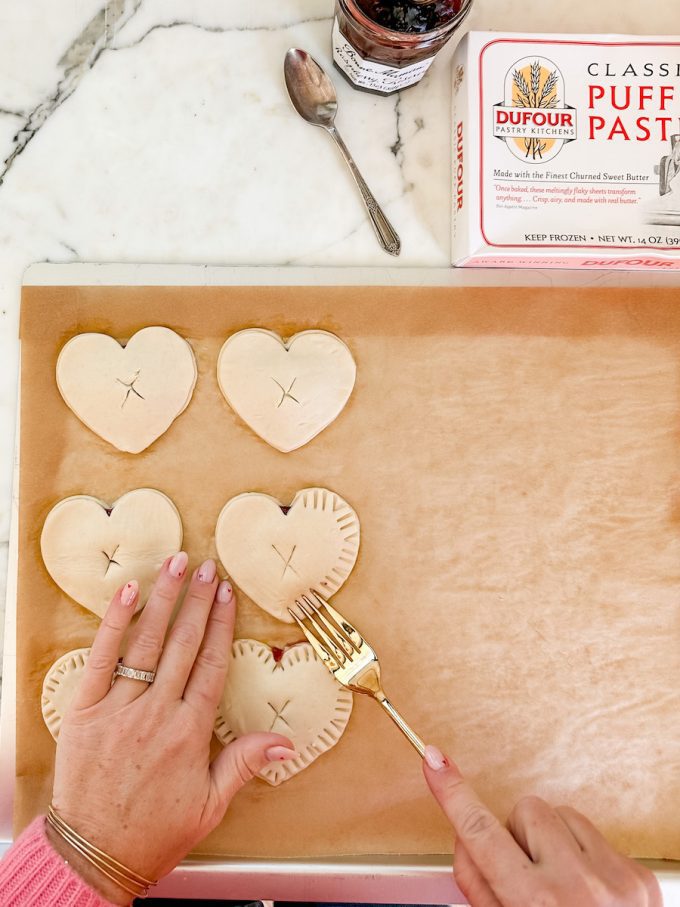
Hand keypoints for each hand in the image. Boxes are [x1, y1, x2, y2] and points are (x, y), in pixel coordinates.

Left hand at [50, 554, 295, 904]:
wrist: (93, 854)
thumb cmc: (153, 832)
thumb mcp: (210, 805)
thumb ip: (244, 763)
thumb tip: (286, 742)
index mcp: (190, 733)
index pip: (211, 665)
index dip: (222, 626)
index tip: (228, 595)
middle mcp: (157, 713)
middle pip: (184, 645)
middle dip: (198, 601)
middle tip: (209, 567)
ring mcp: (119, 709)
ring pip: (147, 642)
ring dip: (164, 599)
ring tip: (176, 564)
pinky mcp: (84, 711)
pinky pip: (102, 658)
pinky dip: (115, 623)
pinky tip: (128, 593)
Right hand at [422, 746, 661, 906]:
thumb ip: (478, 887)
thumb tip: (465, 838)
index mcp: (534, 906)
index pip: (480, 833)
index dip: (453, 793)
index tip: (434, 762)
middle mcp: (577, 887)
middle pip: (523, 811)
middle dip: (517, 834)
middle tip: (523, 874)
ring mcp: (614, 879)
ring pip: (560, 814)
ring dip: (551, 840)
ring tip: (557, 883)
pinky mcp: (639, 877)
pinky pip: (593, 833)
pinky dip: (581, 853)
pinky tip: (584, 889)